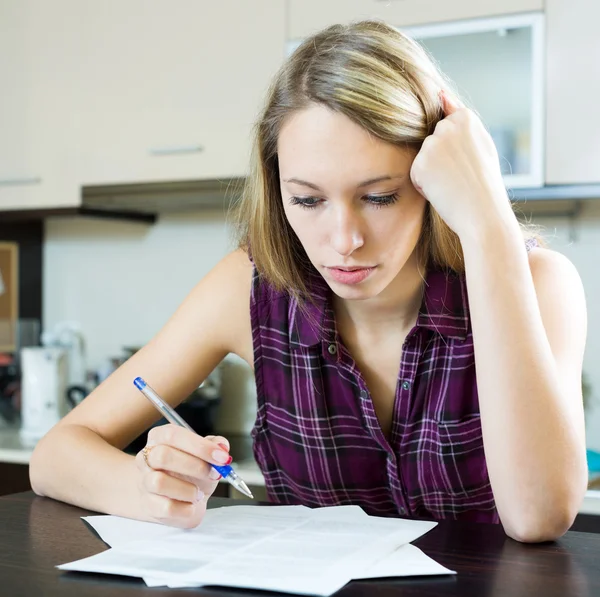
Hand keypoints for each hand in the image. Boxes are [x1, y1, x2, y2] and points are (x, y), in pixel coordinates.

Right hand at [135, 425, 231, 527]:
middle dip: (195, 466)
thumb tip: (222, 446)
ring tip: (198, 493)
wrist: (176, 498)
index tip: (222, 457)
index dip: (200, 446)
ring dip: (188, 490)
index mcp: (160, 437)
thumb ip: (215, 444)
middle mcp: (147, 458)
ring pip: (159, 482)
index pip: (173, 435)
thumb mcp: (205, 454)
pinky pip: (165, 507)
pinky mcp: (148, 506)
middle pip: (163, 456)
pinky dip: (185, 508)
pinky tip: (191, 505)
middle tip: (214, 474)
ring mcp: (145, 482)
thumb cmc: (190, 472)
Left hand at [410, 90, 515, 241]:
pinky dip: (424, 186)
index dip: (452, 150)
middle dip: (439, 159)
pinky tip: (443, 192)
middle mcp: (447, 126)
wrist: (483, 213)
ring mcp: (433, 144)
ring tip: (453, 184)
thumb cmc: (484, 182)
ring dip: (431, 173)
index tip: (464, 162)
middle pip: (430, 141)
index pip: (444, 124)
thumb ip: (459, 117)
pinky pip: (415, 174)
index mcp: (465, 117)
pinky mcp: (420, 163)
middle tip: (460, 176)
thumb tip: (440, 93)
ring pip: (422, 158)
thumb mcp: (479, 142)